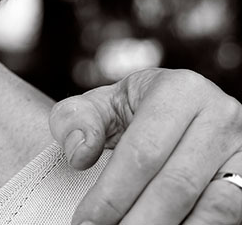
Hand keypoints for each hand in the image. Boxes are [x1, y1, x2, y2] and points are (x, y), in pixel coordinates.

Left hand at [49, 67, 241, 224]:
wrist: (180, 114)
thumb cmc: (134, 113)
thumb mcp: (102, 104)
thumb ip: (77, 120)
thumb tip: (78, 154)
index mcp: (180, 90)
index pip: (142, 152)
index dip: (111, 194)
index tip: (85, 222)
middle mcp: (221, 116)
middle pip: (176, 184)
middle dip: (137, 221)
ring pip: (213, 205)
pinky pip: (230, 214)